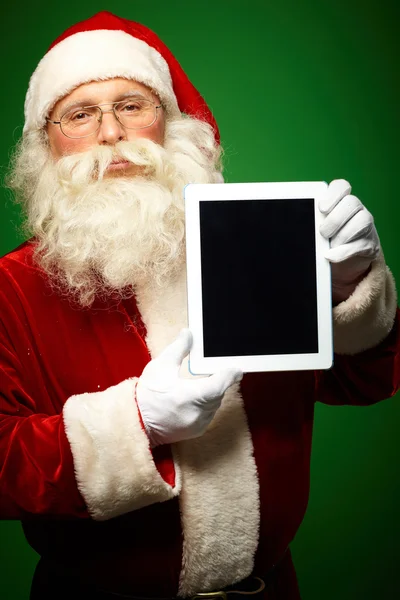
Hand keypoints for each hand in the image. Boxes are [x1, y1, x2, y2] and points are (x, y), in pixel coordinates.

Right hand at [136, 329, 242, 446]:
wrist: (135, 421)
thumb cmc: (146, 394)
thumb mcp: (161, 366)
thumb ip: (179, 349)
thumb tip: (188, 333)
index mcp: (189, 397)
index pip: (218, 386)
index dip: (229, 376)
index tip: (236, 369)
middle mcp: (196, 414)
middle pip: (218, 394)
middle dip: (218, 382)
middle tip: (215, 370)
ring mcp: (197, 425)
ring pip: (215, 405)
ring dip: (212, 394)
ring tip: (202, 383)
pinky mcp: (195, 431)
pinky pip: (209, 415)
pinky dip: (206, 405)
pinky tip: (196, 397)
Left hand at [319, 179, 379, 302]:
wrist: (342, 260)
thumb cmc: (324, 239)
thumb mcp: (315, 227)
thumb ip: (309, 220)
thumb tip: (290, 221)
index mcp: (340, 201)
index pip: (341, 186)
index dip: (333, 194)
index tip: (322, 208)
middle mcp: (356, 210)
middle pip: (352, 203)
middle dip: (335, 219)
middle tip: (322, 233)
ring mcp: (365, 226)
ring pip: (362, 221)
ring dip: (342, 235)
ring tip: (328, 246)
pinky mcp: (369, 244)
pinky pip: (360, 245)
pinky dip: (343, 252)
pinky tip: (330, 256)